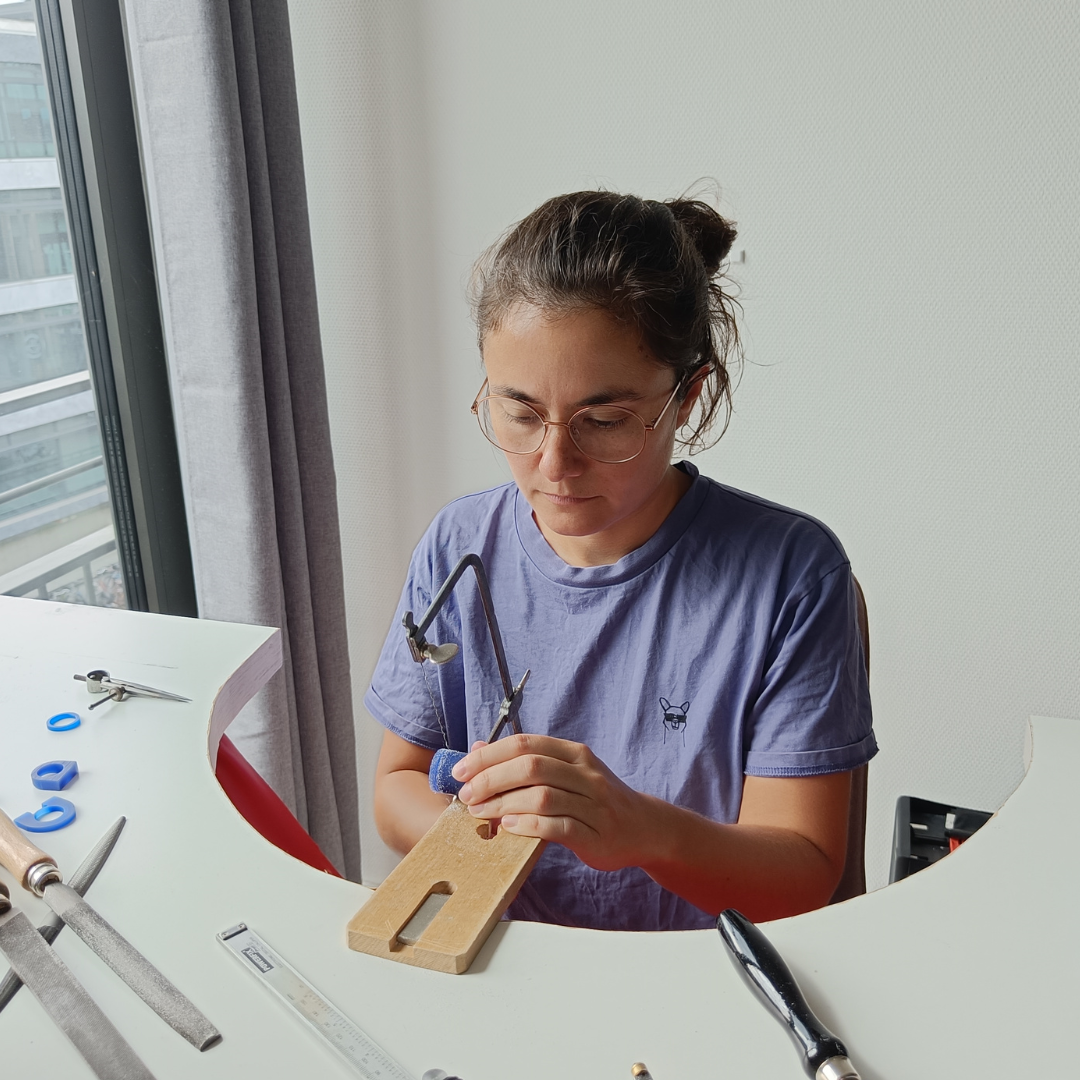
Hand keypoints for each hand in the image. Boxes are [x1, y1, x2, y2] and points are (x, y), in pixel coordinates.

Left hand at [451, 733, 655, 870]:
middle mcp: (585, 773)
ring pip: (542, 796)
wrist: (644, 827)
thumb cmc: (597, 799)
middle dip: (491, 778)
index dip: (489, 755)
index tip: (462, 770)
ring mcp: (593, 804)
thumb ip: (526, 760)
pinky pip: (558, 827)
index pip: (525, 744)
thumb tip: (480, 748)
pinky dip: (529, 825)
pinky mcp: (595, 834)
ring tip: (481, 812)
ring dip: (504, 803)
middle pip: (531, 766)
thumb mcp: (565, 772)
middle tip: (467, 794)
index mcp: (574, 753)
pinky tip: (509, 826)